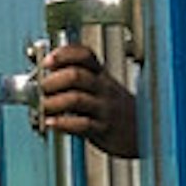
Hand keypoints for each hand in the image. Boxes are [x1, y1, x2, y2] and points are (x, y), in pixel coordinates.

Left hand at [34, 42, 140, 156]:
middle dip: (52, 80)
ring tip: (43, 106)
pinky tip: (51, 123)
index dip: (64, 54)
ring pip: (76, 99)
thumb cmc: (114, 110)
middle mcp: (103, 88)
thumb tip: (41, 78)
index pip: (84, 54)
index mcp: (101, 75)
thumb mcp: (100, 89)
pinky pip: (82, 124)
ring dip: (52, 102)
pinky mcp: (103, 129)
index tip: (47, 61)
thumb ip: (75, 82)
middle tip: (41, 88)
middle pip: (76, 75)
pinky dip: (62, 124)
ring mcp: (104, 109)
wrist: (145, 131)